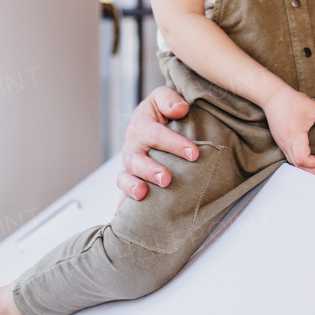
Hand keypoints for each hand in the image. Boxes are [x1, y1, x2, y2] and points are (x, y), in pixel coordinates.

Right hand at [115, 86, 197, 205]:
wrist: (155, 121)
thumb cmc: (163, 111)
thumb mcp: (163, 98)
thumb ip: (169, 99)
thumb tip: (180, 108)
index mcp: (140, 125)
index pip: (155, 134)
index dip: (174, 143)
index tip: (193, 153)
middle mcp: (132, 147)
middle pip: (136, 159)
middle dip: (151, 170)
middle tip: (167, 179)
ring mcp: (129, 165)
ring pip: (125, 177)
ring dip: (133, 187)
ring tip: (143, 194)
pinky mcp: (130, 179)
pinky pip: (122, 194)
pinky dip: (122, 205)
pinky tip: (121, 216)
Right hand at [263, 86, 314, 172]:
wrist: (271, 96)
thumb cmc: (289, 101)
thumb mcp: (312, 105)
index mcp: (294, 137)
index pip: (302, 160)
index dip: (314, 163)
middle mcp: (286, 143)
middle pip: (298, 166)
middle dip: (312, 173)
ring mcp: (282, 143)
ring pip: (293, 162)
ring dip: (305, 168)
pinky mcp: (281, 141)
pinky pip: (290, 157)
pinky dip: (299, 162)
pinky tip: (307, 161)